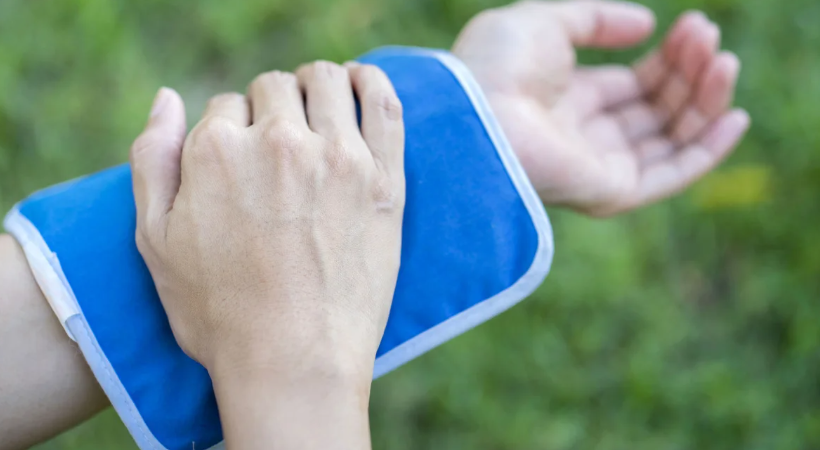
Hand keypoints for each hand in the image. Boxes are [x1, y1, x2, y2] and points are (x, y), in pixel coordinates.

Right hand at [129, 62, 404, 447]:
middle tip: (275, 146)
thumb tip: (168, 98)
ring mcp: (337, 156)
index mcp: (217, 150)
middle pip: (273, 89)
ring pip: (324, 83)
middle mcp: (278, 141)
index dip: (229, 131)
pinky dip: (369, 82)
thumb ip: (154, 159)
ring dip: (314, 88)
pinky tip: (359, 83)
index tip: (241, 161)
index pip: (224, 105)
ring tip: (315, 111)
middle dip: (268, 108)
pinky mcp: (382, 178)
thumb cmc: (219, 311)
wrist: (293, 361)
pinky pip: (383, 102)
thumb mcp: (155, 240)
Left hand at [453, 0, 749, 215]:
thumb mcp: (547, 21)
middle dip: (688, 72)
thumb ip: (597, 18)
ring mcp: (598, 165)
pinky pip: (670, 175)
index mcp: (567, 98)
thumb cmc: (497, 66)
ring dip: (703, 100)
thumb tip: (647, 26)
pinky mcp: (609, 191)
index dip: (668, 56)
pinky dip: (707, 150)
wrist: (475, 115)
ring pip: (668, 137)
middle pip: (655, 107)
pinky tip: (734, 117)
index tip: (695, 25)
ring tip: (724, 62)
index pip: (633, 84)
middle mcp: (584, 135)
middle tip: (709, 38)